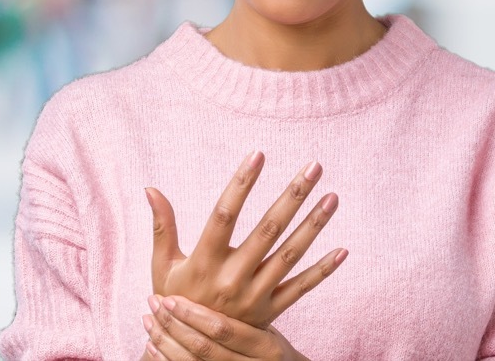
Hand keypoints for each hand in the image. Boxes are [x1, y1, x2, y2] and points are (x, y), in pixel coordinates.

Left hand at [142, 294, 307, 360]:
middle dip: (173, 326)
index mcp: (262, 345)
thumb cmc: (265, 339)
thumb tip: (231, 248)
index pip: (222, 328)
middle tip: (154, 302)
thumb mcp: (269, 318)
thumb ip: (254, 291)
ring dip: (164, 341)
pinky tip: (151, 344)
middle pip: (202, 347)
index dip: (192, 315)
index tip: (169, 298)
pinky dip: (165, 358)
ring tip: (147, 319)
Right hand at [145, 151, 346, 326]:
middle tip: (314, 166)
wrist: (190, 352)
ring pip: (289, 255)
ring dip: (313, 225)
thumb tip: (151, 188)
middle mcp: (231, 277)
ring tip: (333, 197)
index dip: (241, 184)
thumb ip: (162, 226)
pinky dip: (323, 271)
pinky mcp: (270, 311)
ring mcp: (254, 295)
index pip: (224, 215)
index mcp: (204, 261)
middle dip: (293, 196)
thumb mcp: (163, 265)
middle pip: (267, 230)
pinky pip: (301, 288)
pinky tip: (343, 250)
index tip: (258, 154)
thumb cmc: (175, 299)